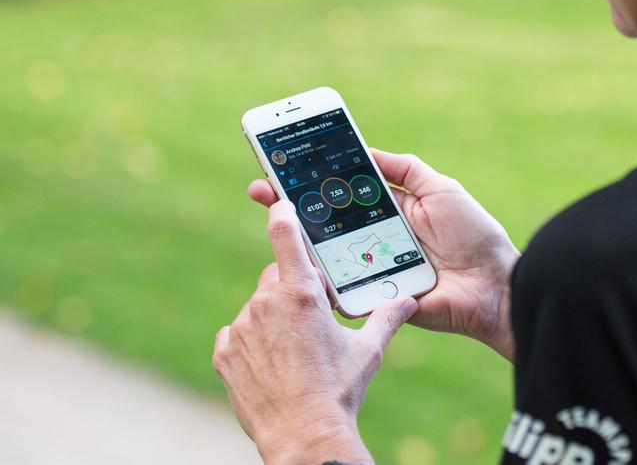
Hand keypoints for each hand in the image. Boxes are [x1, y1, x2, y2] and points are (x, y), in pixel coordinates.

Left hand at [213, 199, 417, 464]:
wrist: (303, 436)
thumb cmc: (339, 390)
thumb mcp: (369, 351)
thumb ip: (388, 317)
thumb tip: (409, 300)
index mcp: (301, 294)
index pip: (285, 236)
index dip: (281, 214)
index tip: (278, 202)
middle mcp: (266, 304)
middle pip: (277, 277)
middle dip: (293, 289)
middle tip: (313, 316)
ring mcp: (240, 328)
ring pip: (258, 308)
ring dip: (273, 319)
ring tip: (295, 352)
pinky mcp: (224, 353)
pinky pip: (237, 334)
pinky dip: (252, 342)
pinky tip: (272, 364)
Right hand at [248, 149, 519, 359]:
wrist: (493, 286)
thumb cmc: (473, 235)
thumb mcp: (440, 189)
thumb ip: (404, 169)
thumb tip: (366, 149)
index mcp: (391, 211)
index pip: (345, 193)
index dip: (316, 182)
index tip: (284, 167)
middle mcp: (376, 239)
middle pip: (327, 223)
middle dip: (292, 208)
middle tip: (260, 191)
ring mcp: (372, 269)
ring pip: (326, 255)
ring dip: (299, 241)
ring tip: (275, 222)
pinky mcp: (374, 298)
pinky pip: (341, 290)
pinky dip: (319, 280)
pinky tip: (298, 263)